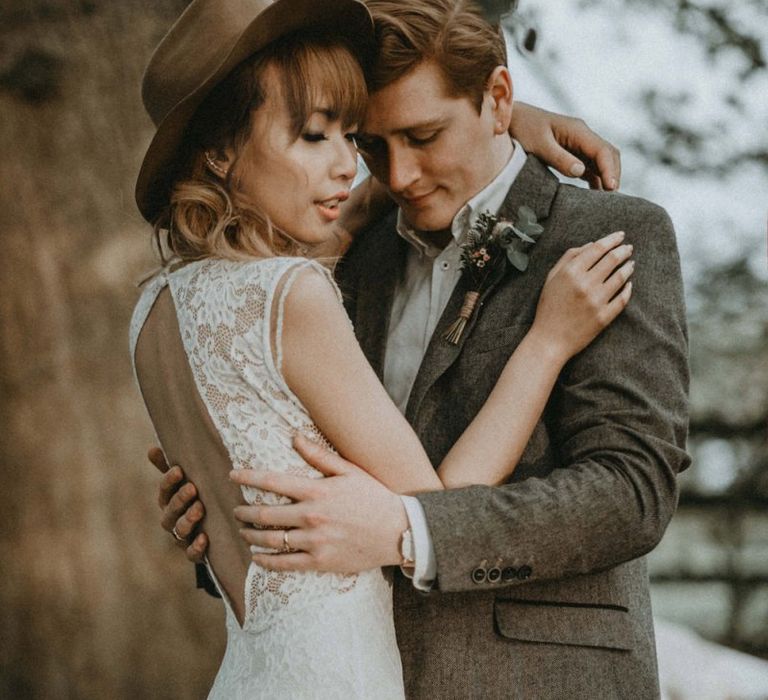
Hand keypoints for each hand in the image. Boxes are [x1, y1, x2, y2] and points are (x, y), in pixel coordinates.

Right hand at [148, 447, 207, 562]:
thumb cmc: (194, 499)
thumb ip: (169, 467)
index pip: (165, 490)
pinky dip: (196, 547)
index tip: (178, 470)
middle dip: (180, 499)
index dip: (169, 481)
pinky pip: (191, 553)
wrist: (210, 530)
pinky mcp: (193, 552)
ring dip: (188, 520)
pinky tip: (205, 538)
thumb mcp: (184, 482)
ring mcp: (182, 537)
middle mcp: (172, 519)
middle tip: (192, 488)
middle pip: (171, 510)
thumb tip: (152, 448)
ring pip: (180, 530)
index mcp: (169, 500)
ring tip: (200, 509)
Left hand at [230, 435, 407, 572]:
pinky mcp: (320, 561)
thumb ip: (319, 456)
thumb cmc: (374, 496)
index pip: (272, 481)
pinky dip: (266, 562)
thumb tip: (295, 437)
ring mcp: (315, 541)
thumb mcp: (349, 471)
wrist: (398, 530)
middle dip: (244, 511)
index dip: (248, 477)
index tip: (233, 475)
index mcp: (316, 491)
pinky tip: (257, 558)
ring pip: (271, 540)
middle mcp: (311, 516)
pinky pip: (285, 564)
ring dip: (251, 536)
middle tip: (235, 511)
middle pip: (265, 513)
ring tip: (243, 532)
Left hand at [510, 103, 620, 190]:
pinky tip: (594, 194)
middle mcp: (582, 135)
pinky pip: (590, 166)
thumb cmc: (523, 129)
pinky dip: (595, 179)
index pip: (602, 150)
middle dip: (612, 175)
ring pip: (602, 161)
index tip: (612, 188)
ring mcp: (579, 144)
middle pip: (608, 155)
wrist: (512, 119)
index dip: (610, 169)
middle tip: (612, 200)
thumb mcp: (539, 145)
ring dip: (606, 178)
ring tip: (605, 201)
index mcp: (577, 130)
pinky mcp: (572, 152)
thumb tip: (580, 171)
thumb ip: (559, 158)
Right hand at [531, 230, 633, 361]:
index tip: (620, 236)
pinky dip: (628, 288)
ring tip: (631, 263)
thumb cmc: (548, 308)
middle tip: (629, 248)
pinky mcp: (604, 317)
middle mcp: (585, 284)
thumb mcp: (551, 279)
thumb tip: (591, 245)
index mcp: (570, 273)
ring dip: (628, 267)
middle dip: (623, 250)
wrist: (549, 340)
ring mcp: (596, 301)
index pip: (597, 249)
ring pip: (620, 277)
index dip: (611, 239)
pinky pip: (622, 298)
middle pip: (612, 260)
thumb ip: (569, 258)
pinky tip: (629, 284)